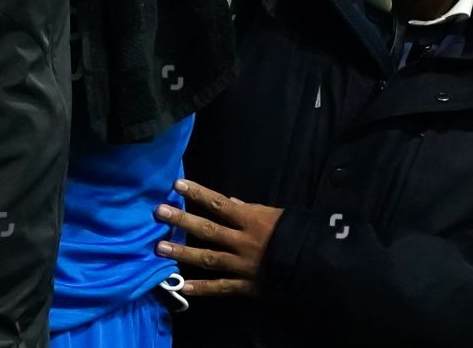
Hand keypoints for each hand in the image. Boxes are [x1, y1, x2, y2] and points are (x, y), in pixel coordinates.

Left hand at [153, 179, 283, 296]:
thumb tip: (230, 201)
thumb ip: (250, 209)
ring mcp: (242, 265)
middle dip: (183, 220)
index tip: (177, 184)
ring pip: (208, 258)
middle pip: (208, 230)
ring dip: (183, 253)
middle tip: (159, 212)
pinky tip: (181, 286)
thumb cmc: (294, 233)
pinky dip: (201, 288)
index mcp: (251, 220)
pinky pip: (220, 288)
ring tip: (160, 248)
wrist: (314, 262)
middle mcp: (242, 242)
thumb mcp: (275, 214)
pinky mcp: (245, 285)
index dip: (198, 193)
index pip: (219, 203)